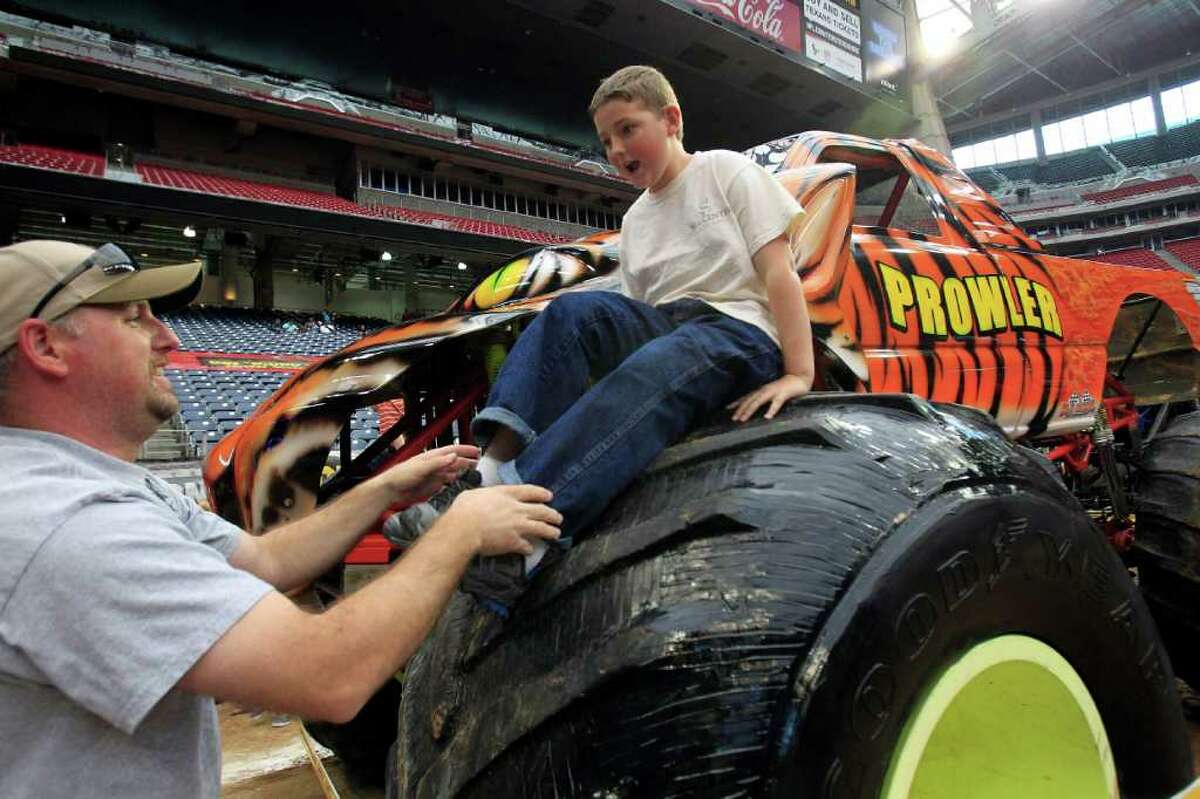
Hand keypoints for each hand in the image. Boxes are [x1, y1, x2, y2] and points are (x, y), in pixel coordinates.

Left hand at [380, 444, 478, 503]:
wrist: (391, 490)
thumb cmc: (401, 475)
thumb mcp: (421, 467)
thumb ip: (438, 462)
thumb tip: (454, 456)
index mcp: (432, 457)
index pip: (452, 450)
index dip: (465, 449)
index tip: (477, 450)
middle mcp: (434, 464)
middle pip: (454, 460)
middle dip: (467, 460)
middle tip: (479, 462)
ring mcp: (433, 475)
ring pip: (452, 471)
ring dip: (462, 470)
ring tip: (473, 471)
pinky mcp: (431, 485)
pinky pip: (446, 481)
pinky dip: (454, 481)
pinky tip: (459, 482)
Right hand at [440, 484, 561, 556]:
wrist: (464, 528)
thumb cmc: (464, 510)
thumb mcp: (474, 494)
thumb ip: (484, 495)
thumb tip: (482, 498)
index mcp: (507, 494)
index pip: (530, 491)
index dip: (541, 494)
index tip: (549, 496)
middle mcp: (517, 508)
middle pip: (542, 510)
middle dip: (552, 514)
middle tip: (558, 517)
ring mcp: (518, 525)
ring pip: (541, 528)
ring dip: (550, 531)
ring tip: (556, 534)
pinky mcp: (515, 542)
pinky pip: (527, 546)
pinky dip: (529, 548)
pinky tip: (530, 550)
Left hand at [727, 374, 811, 421]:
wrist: (799, 378)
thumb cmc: (784, 388)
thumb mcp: (771, 393)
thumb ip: (763, 399)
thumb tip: (754, 408)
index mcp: (761, 391)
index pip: (746, 397)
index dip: (736, 403)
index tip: (726, 409)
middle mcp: (764, 390)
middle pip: (749, 400)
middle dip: (740, 409)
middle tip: (733, 419)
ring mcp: (773, 392)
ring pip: (758, 401)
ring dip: (750, 410)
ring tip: (743, 419)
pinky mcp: (783, 394)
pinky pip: (776, 403)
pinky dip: (771, 410)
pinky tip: (767, 417)